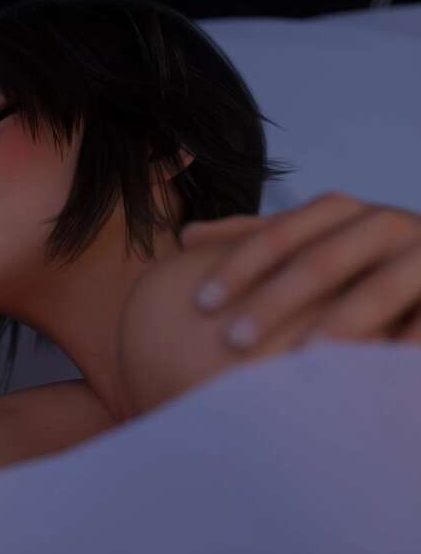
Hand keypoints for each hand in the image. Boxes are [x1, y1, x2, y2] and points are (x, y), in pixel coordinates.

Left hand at [181, 192, 420, 348]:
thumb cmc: (362, 266)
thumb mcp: (315, 243)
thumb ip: (258, 239)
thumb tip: (187, 236)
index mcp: (342, 212)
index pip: (279, 233)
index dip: (237, 266)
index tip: (199, 304)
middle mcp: (386, 224)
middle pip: (322, 260)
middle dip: (274, 300)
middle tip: (232, 341)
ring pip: (379, 287)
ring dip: (339, 324)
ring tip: (302, 360)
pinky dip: (405, 345)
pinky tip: (372, 373)